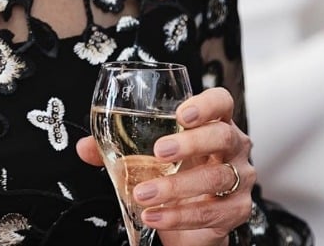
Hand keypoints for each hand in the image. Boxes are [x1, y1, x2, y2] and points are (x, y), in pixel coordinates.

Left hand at [77, 86, 254, 245]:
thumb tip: (83, 147)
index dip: (206, 104)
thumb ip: (115, 148)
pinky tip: (155, 216)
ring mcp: (240, 179)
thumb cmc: (173, 172)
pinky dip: (179, 215)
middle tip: (158, 152)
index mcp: (213, 123)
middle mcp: (233, 147)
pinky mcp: (236, 210)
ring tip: (144, 193)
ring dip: (176, 186)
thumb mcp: (147, 156)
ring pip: (216, 178)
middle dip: (190, 143)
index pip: (221, 102)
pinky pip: (212, 212)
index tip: (181, 114)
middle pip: (223, 136)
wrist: (192, 219)